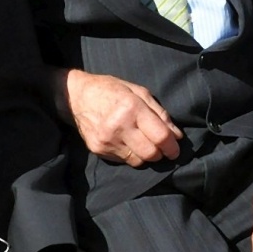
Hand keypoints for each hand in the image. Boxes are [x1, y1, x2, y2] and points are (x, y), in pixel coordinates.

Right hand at [54, 68, 181, 165]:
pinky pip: (123, 160)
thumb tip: (176, 135)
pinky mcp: (98, 150)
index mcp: (132, 108)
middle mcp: (119, 126)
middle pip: (150, 153)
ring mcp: (107, 140)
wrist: (75, 97)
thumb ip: (159, 113)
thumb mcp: (139, 92)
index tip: (176, 149)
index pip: (160, 136)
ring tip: (143, 143)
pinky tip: (127, 142)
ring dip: (146, 155)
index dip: (172, 146)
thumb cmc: (111, 90)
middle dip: (161, 153)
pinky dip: (131, 155)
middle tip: (163, 149)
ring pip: (138, 161)